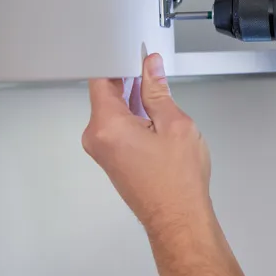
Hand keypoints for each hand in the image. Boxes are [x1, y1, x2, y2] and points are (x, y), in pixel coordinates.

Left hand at [82, 54, 210, 224]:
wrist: (178, 219)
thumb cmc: (178, 182)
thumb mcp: (175, 124)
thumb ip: (158, 91)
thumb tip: (151, 68)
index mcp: (107, 125)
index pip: (102, 78)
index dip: (119, 61)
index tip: (136, 55)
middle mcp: (97, 137)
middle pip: (106, 93)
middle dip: (129, 79)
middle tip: (152, 70)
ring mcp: (102, 150)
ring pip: (113, 110)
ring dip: (133, 98)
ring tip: (158, 94)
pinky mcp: (111, 158)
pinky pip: (116, 126)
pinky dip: (132, 115)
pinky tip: (153, 113)